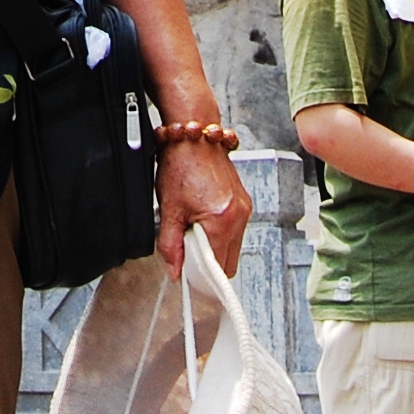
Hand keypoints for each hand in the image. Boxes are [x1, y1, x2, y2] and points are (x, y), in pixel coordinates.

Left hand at [158, 135, 253, 276]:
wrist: (193, 136)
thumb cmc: (181, 165)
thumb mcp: (169, 209)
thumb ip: (171, 245)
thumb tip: (175, 271)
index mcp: (222, 220)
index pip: (218, 268)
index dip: (203, 277)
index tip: (189, 276)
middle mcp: (239, 216)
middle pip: (230, 262)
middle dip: (210, 265)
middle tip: (188, 253)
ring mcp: (244, 208)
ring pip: (233, 247)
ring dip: (215, 248)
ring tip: (193, 231)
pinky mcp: (243, 202)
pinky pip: (235, 231)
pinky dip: (220, 234)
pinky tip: (203, 221)